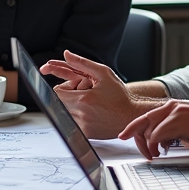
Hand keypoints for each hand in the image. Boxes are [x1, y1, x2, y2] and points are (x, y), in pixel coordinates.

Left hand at [40, 50, 165, 138]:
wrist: (132, 115)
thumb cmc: (120, 95)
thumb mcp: (103, 73)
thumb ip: (81, 63)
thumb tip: (66, 55)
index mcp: (84, 99)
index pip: (57, 92)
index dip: (65, 86)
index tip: (77, 86)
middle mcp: (81, 115)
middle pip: (59, 102)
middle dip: (68, 95)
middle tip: (85, 93)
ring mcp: (83, 127)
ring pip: (64, 113)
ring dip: (72, 106)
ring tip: (89, 103)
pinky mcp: (85, 135)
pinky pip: (71, 123)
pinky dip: (77, 116)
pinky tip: (91, 113)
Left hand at [118, 100, 188, 160]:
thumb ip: (174, 131)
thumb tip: (160, 142)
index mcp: (176, 107)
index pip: (148, 116)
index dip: (134, 127)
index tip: (125, 136)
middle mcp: (175, 106)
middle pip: (144, 119)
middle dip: (134, 135)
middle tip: (135, 148)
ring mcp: (178, 112)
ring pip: (150, 128)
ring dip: (149, 145)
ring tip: (156, 155)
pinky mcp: (183, 122)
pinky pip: (158, 134)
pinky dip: (156, 144)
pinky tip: (162, 152)